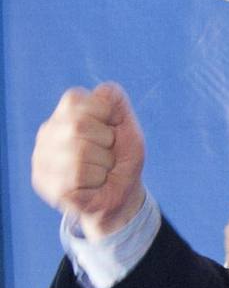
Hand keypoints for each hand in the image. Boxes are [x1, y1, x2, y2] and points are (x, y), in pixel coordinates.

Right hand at [31, 83, 146, 238]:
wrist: (122, 198)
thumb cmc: (122, 161)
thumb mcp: (128, 129)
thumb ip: (117, 105)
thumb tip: (105, 89)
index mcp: (64, 115)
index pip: (75, 98)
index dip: (104, 115)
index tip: (110, 133)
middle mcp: (47, 133)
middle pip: (78, 125)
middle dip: (106, 143)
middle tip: (107, 155)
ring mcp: (41, 157)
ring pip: (79, 151)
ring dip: (103, 164)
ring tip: (101, 171)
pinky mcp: (45, 182)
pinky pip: (78, 175)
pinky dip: (97, 180)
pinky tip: (93, 184)